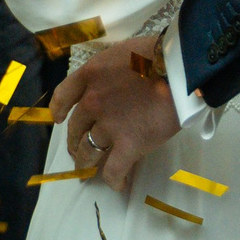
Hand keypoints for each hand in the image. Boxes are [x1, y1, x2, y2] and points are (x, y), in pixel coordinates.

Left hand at [47, 34, 180, 193]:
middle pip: (76, 129)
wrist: (180, 69)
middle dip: (74, 142)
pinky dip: (114, 180)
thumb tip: (114, 87)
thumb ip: (109, 74)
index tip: (58, 119)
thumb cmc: (158, 55)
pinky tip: (118, 184)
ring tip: (89, 171)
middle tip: (78, 151)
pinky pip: (114, 170)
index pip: (63, 96)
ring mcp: (108, 125)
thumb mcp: (122, 54)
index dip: (58, 110)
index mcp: (90, 76)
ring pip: (89, 152)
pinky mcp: (128, 145)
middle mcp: (92, 101)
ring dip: (87, 163)